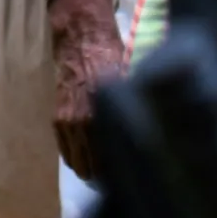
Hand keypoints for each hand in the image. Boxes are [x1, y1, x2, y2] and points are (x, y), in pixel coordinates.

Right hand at [50, 0, 125, 181]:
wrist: (83, 38)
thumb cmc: (115, 59)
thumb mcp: (133, 86)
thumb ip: (139, 114)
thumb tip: (159, 141)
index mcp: (101, 118)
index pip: (112, 162)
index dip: (125, 174)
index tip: (138, 179)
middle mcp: (81, 125)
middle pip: (94, 170)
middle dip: (108, 176)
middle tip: (124, 178)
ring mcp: (66, 123)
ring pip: (78, 164)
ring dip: (91, 170)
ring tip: (107, 172)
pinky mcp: (57, 119)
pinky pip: (66, 152)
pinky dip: (78, 159)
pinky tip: (90, 159)